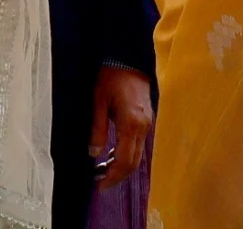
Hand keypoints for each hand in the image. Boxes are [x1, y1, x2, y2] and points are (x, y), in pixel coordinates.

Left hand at [91, 64, 154, 187]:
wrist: (128, 58)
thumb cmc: (112, 76)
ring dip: (121, 167)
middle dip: (117, 176)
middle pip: (134, 163)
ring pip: (137, 155)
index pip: (125, 161)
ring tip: (102, 170)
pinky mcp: (146, 120)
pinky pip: (138, 145)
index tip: (99, 185)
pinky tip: (112, 154)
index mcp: (132, 123)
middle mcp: (143, 126)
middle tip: (99, 183)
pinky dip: (126, 155)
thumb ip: (97, 129)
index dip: (112, 177)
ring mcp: (147, 124)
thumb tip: (94, 153)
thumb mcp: (98, 101)